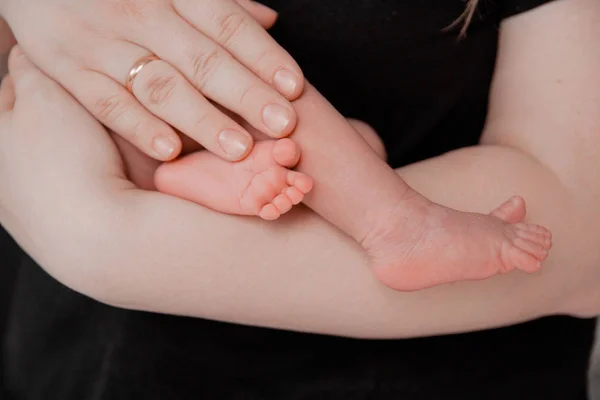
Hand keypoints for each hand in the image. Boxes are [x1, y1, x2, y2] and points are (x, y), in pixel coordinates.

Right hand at [0, 0, 301, 161]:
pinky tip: (170, 151)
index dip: (263, 56)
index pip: (227, 25)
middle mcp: (138, 13)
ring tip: (239, 148)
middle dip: (247, 94)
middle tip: (282, 125)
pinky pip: (105, 101)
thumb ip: (220, 2)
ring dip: (203, 119)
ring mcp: (100, 42)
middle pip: (203, 59)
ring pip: (160, 85)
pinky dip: (137, 126)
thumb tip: (271, 22)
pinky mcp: (66, 68)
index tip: (294, 88)